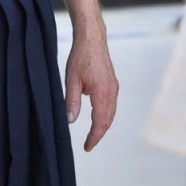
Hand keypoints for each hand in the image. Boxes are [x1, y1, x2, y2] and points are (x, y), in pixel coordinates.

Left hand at [64, 18, 117, 151]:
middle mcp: (112, 92)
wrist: (92, 37)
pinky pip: (111, 104)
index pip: (100, 122)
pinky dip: (106, 114)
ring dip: (103, 125)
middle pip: (108, 120)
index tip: (87, 147)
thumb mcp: (71, 80)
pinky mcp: (112, 82)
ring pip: (111, 112)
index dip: (94, 137)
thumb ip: (72, 102)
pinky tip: (98, 115)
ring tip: (93, 134)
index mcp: (103, 93)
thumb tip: (71, 121)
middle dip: (99, 134)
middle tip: (89, 144)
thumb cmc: (81, 56)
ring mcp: (114, 87)